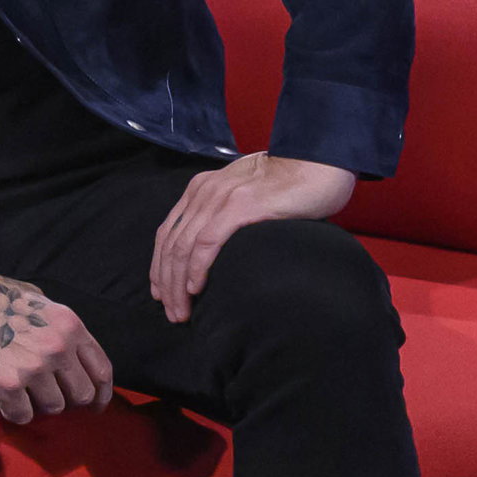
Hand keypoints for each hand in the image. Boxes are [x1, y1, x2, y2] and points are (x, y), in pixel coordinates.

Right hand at [0, 251, 113, 424]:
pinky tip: (5, 402)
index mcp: (69, 325)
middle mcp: (58, 347)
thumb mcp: (38, 302)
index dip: (101, 394)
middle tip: (48, 396)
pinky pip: (23, 415)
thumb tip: (71, 358)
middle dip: (68, 400)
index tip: (95, 405)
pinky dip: (15, 413)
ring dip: (38, 405)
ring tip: (22, 393)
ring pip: (53, 407)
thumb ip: (59, 329)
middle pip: (82, 394)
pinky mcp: (6, 383)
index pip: (101, 370)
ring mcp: (33, 366)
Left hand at [151, 152, 356, 323]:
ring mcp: (219, 198)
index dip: (159, 266)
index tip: (160, 293)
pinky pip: (207, 242)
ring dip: (177, 284)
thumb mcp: (245, 197)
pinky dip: (197, 268)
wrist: (317, 163)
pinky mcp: (239, 206)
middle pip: (170, 244)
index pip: (168, 233)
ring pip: (183, 247)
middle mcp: (203, 192)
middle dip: (165, 283)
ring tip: (181, 311)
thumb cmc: (289, 186)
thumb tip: (217, 250)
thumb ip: (226, 216)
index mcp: (200, 189)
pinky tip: (195, 288)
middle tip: (171, 313)